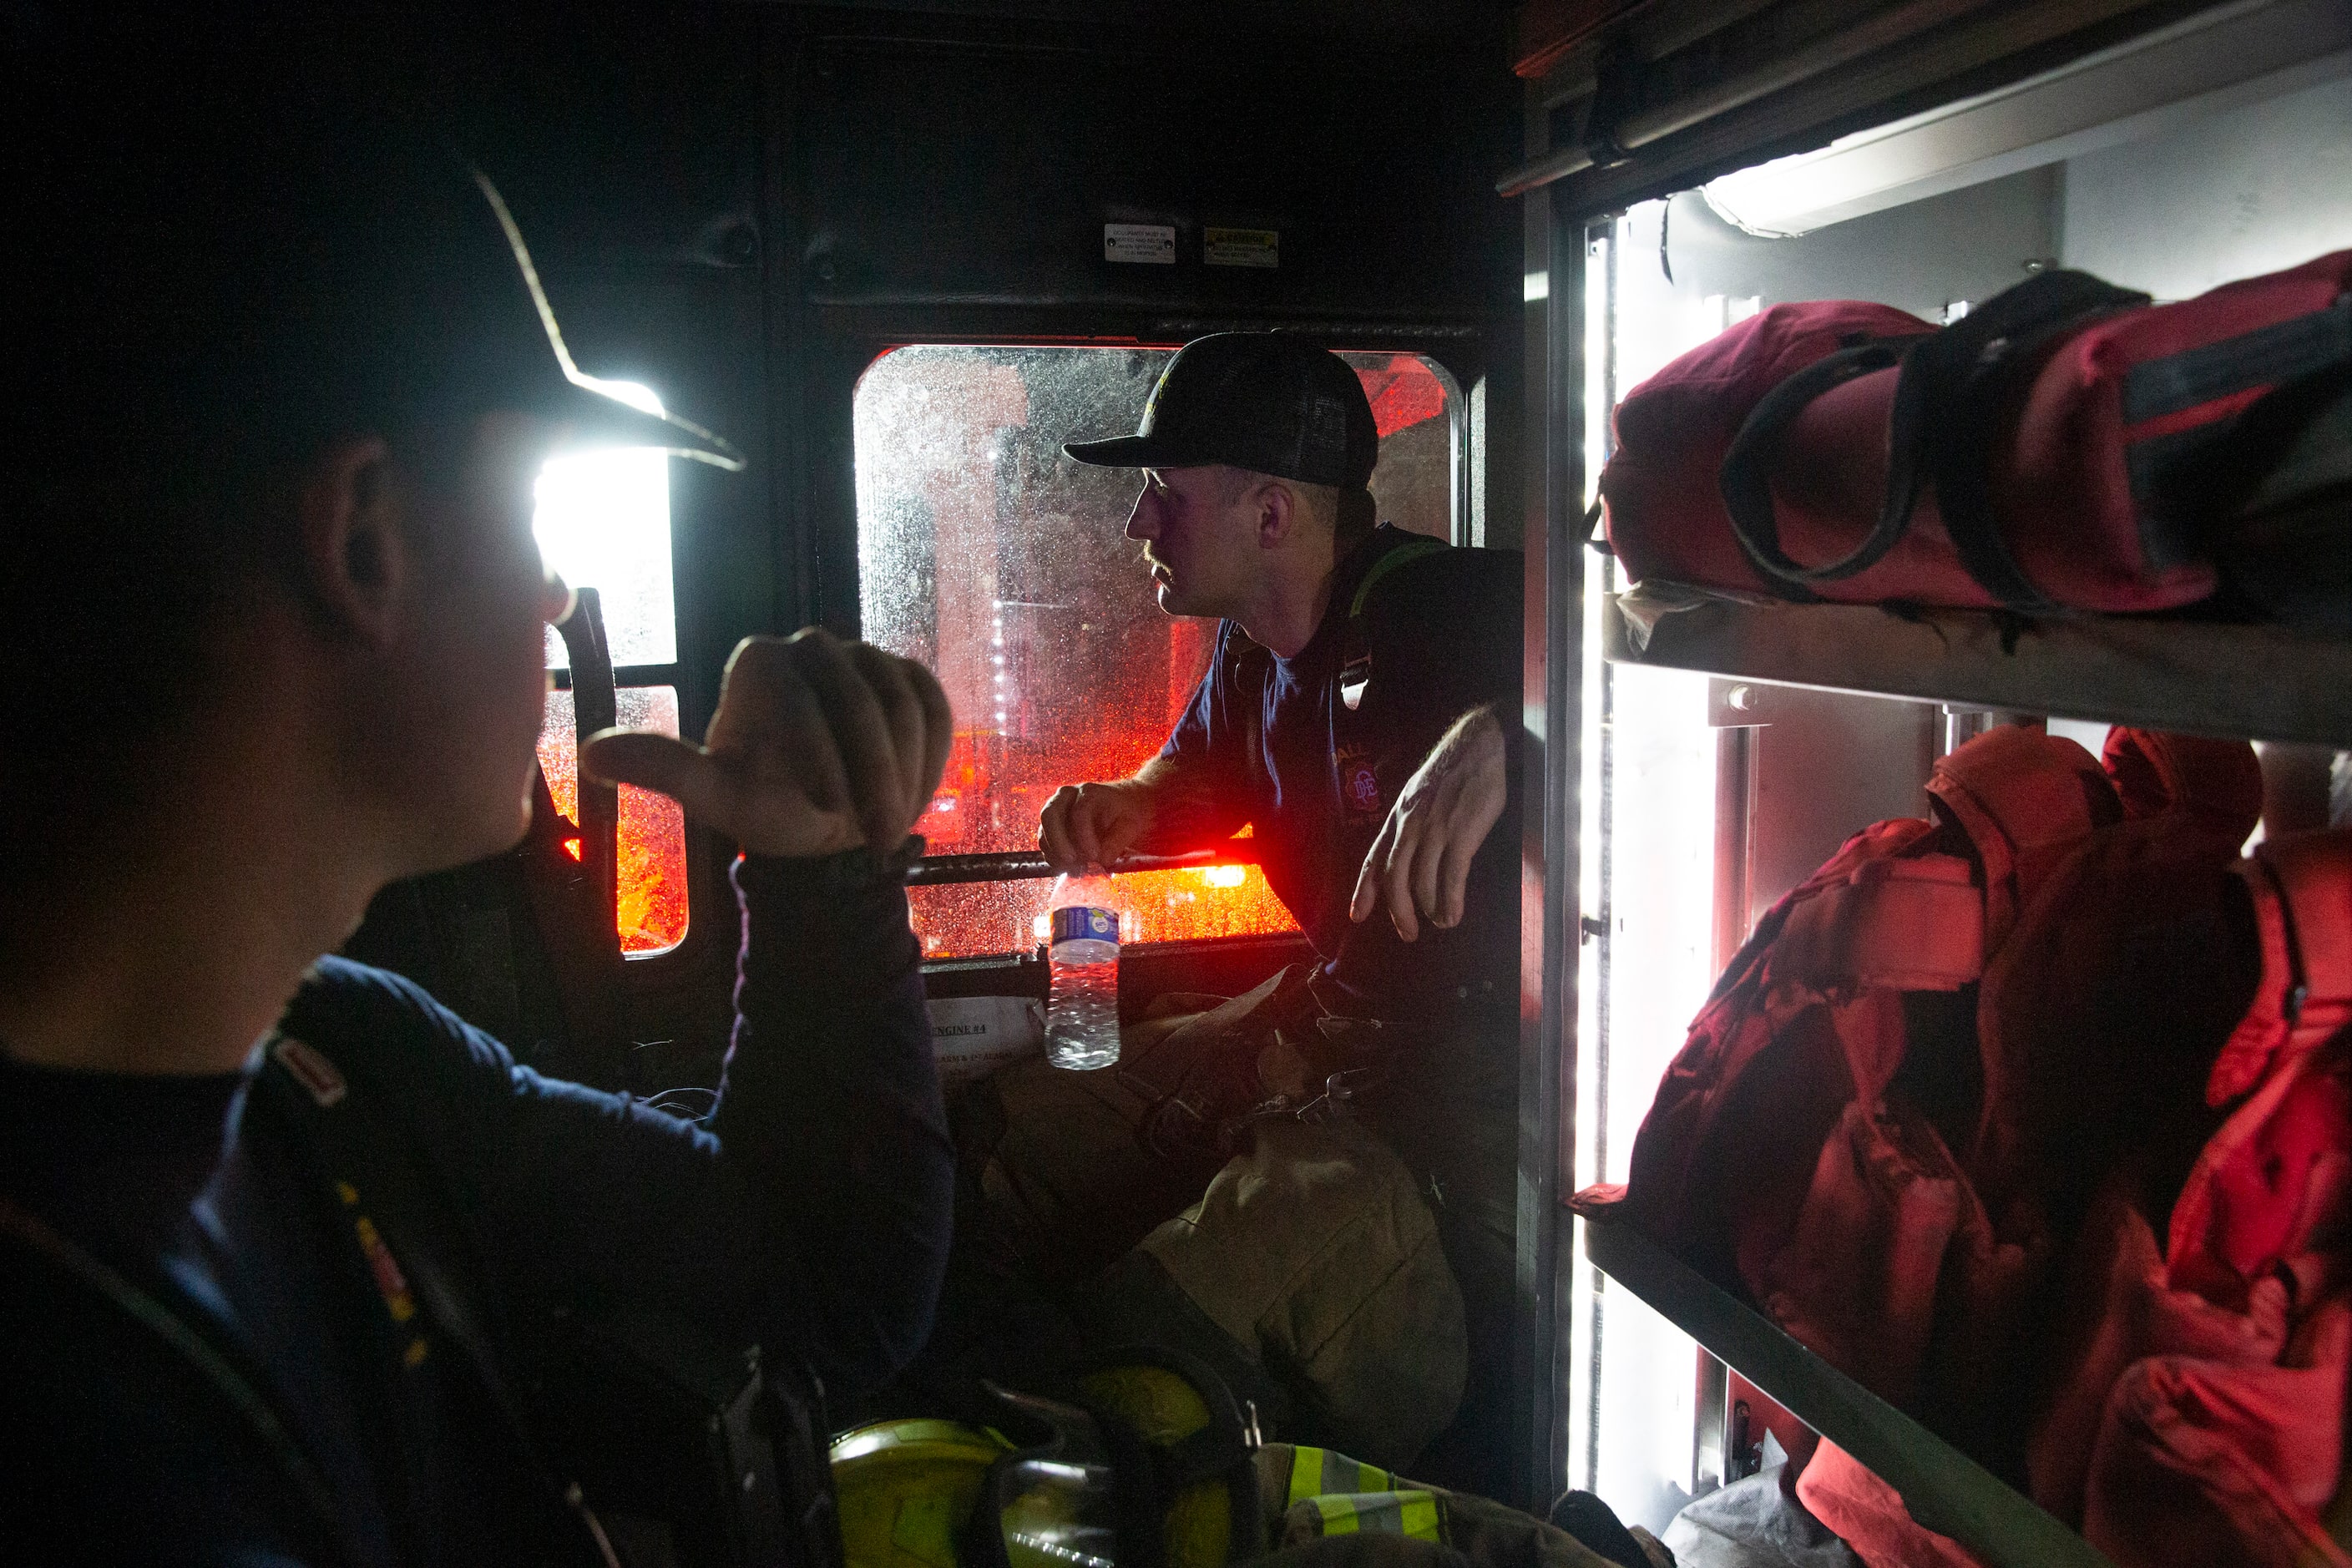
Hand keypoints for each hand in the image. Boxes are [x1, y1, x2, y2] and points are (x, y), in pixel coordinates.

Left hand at [583, 629, 952, 857]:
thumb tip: (592, 755)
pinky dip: (931, 753)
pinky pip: (933, 706)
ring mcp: (866, 658)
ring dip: (906, 770)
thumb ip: (666, 769)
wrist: (825, 823)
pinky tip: (912, 791)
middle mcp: (812, 647)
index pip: (802, 700)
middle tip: (877, 835)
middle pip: (859, 699)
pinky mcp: (908, 675)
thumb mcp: (715, 796)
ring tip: (891, 822)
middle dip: (874, 772)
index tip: (830, 813)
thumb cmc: (764, 806)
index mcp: (759, 661)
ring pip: (902, 703)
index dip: (822, 759)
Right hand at [1038, 779, 1157, 871]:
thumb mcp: (1131, 825)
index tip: (1094, 856)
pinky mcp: (1051, 827)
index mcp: (1089, 793)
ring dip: (1056, 854)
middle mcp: (1066, 797)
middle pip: (1050, 815)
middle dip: (1058, 842)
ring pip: (1044, 832)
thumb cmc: (1126, 813)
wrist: (1122, 807)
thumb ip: (1117, 842)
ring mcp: (1056, 811)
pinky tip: (1070, 868)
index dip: (1084, 837)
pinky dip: (1054, 858)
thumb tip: (1100, 860)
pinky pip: (1045, 844)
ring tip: (1076, 869)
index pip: (1079, 813)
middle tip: (1072, 862)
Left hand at [1349, 706, 1506, 942]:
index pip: (1375, 859)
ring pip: (1423, 881)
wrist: (1478, 745)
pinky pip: (1452, 875)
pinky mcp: (1462, 832)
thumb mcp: (1418, 795)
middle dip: (1398, 911)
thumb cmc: (1450, 772)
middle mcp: (1411, 826)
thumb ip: (1410, 823)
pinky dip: (1451, 900)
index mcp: (1399, 817)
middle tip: (1407, 932)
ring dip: (1430, 909)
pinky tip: (1453, 913)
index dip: (1364, 890)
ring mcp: (1435, 829)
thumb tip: (1408, 853)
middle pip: (1395, 878)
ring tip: (1440, 922)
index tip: (1357, 915)